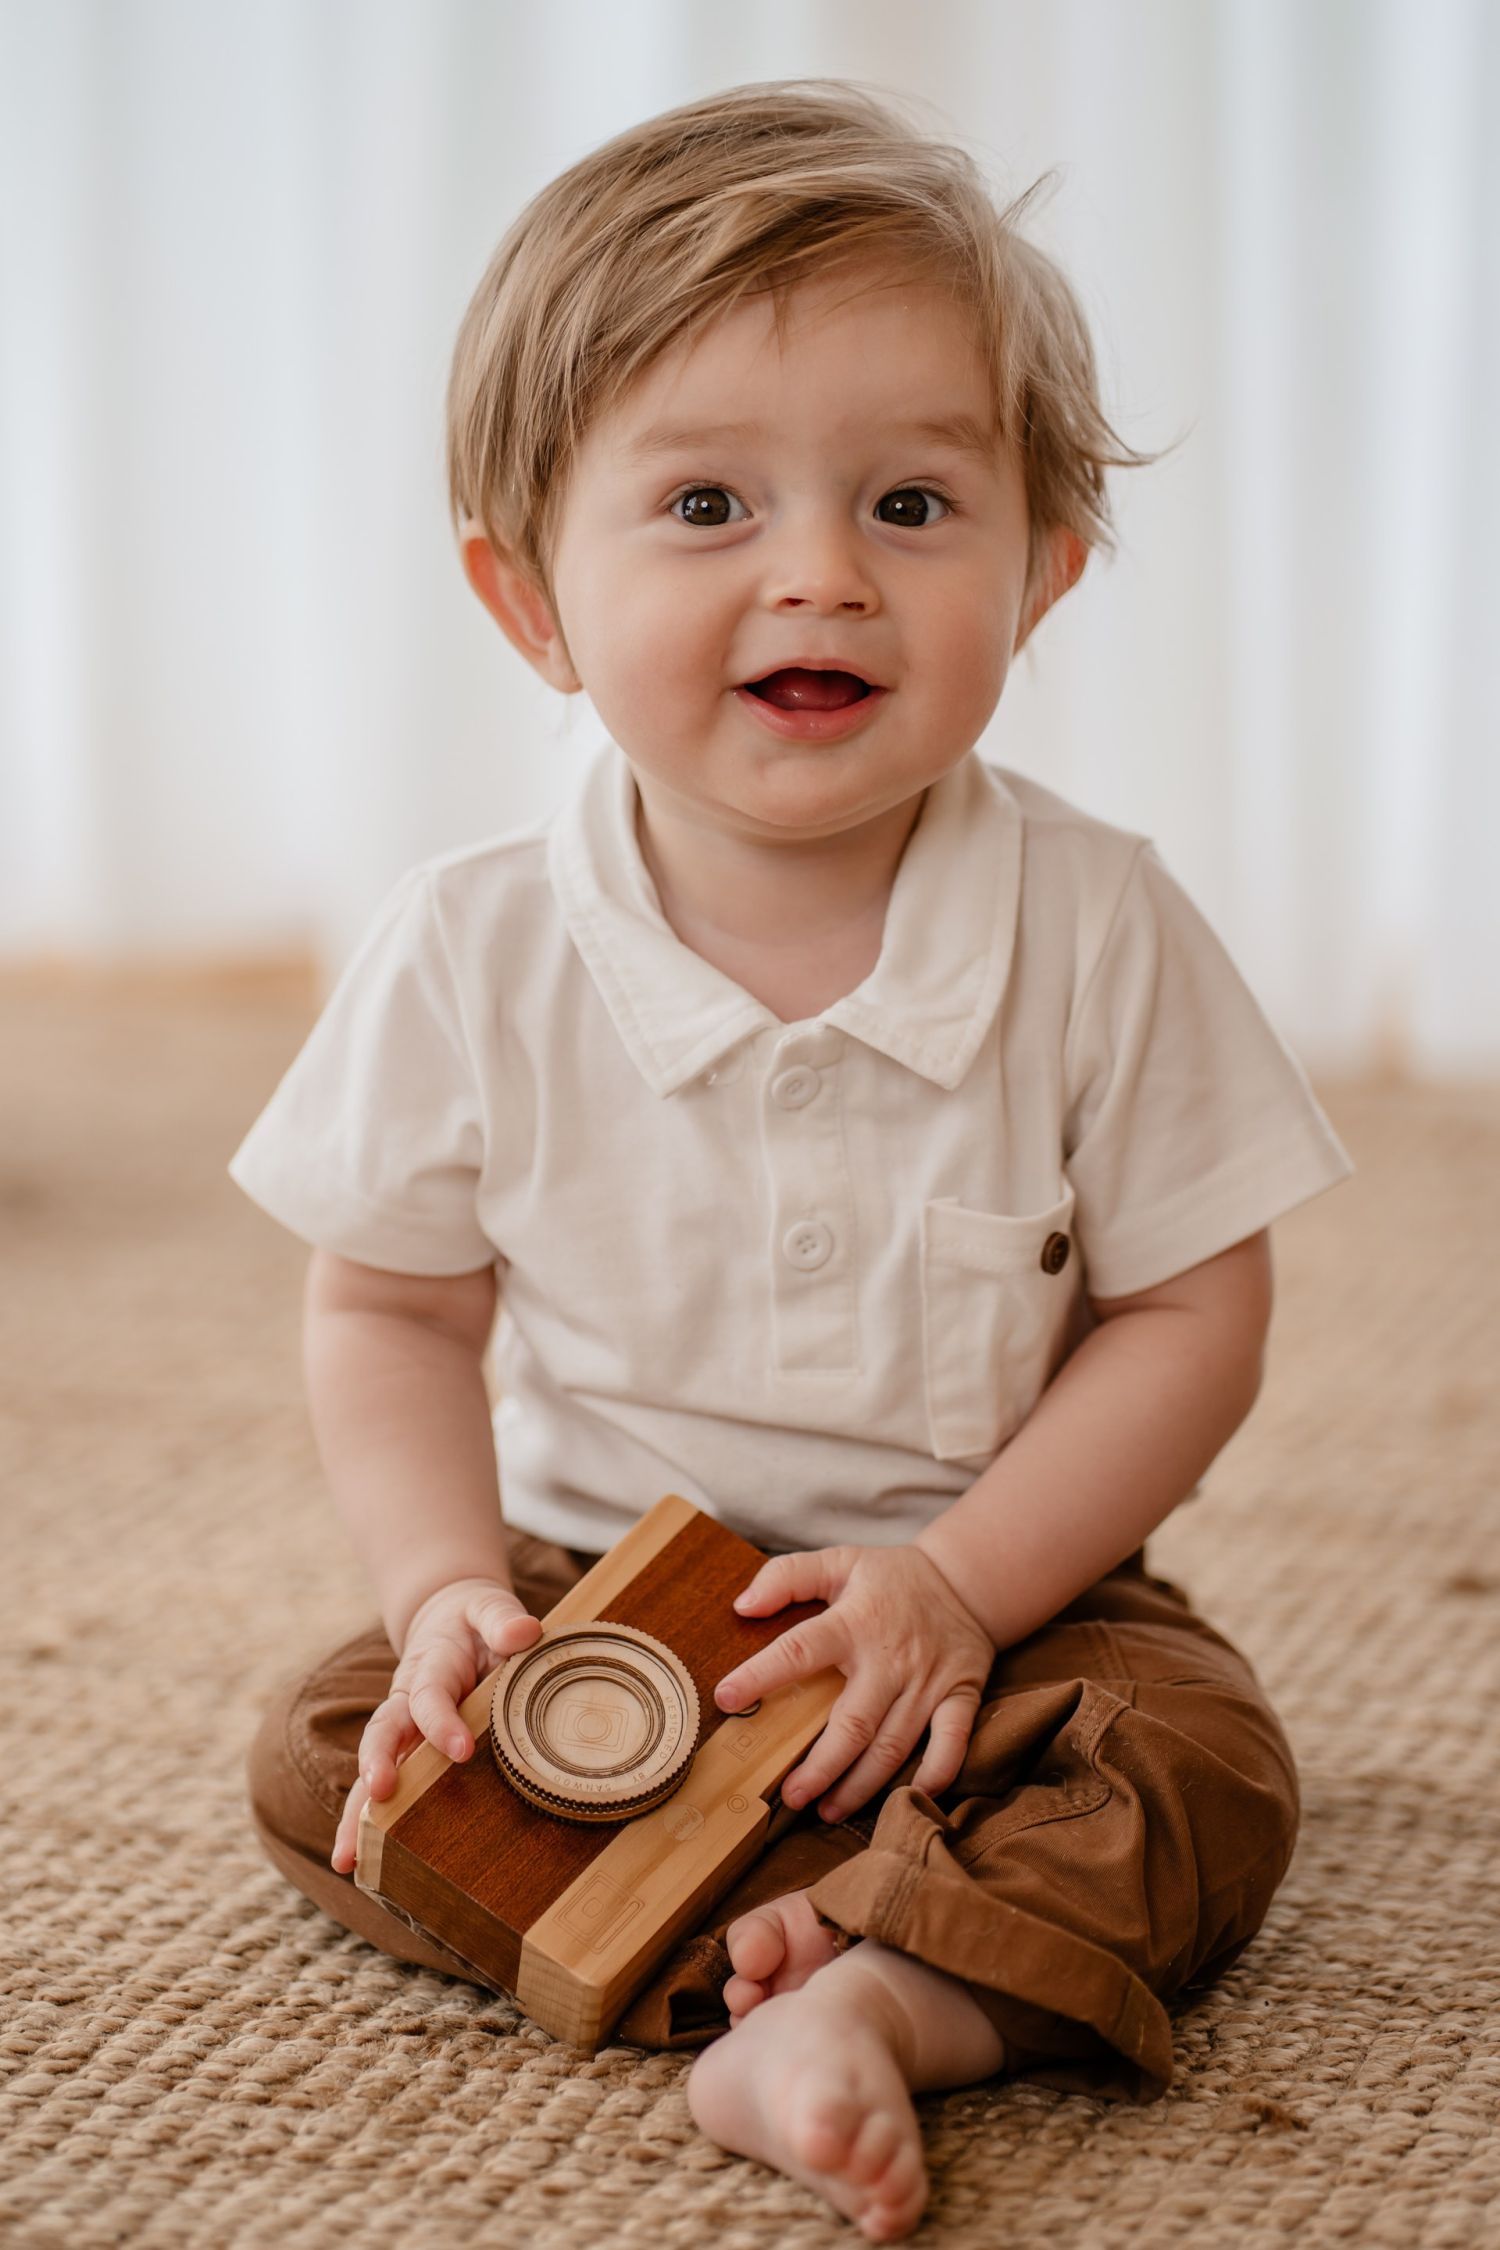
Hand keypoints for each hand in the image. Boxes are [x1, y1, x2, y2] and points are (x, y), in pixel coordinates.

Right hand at [330, 1576, 543, 1873]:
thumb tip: (524, 1631)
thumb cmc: (476, 1621)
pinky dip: (368, 1824)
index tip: (462, 1751)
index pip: (431, 1695)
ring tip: (348, 1858)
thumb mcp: (489, 1608)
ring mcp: (402, 1728)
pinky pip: (383, 1787)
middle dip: (379, 1763)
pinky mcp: (405, 1750)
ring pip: (373, 1769)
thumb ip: (502, 1619)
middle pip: (384, 1732)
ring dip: (358, 1813)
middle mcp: (406, 1699)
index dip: (442, 1722)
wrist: (446, 1619)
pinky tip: (360, 1864)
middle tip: (380, 1791)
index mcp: (432, 1665)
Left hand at [713, 1544, 996, 1823]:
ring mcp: (928, 1682)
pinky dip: (935, 1776)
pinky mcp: (961, 1696)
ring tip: (828, 1810)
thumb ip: (787, 1576)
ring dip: (861, 1785)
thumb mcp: (839, 1561)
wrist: (968, 1580)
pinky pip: (952, 1744)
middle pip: (853, 1722)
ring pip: (893, 1745)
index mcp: (855, 1621)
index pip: (800, 1650)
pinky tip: (908, 1800)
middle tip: (790, 1797)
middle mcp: (891, 1658)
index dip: (760, 1676)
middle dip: (821, 1766)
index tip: (726, 1699)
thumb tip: (742, 1606)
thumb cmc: (892, 1577)